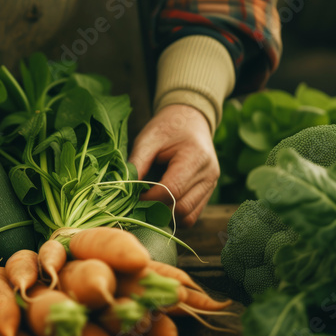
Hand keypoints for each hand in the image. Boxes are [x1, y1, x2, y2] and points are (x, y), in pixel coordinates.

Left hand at [128, 104, 218, 226]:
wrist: (190, 119)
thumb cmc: (168, 127)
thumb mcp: (148, 139)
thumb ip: (137, 163)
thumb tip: (125, 189)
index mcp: (195, 157)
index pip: (172, 190)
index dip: (150, 198)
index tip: (133, 196)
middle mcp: (208, 174)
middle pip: (181, 207)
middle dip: (157, 209)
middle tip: (139, 201)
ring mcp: (211, 185)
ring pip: (188, 216)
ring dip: (166, 214)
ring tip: (150, 202)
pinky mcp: (208, 192)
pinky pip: (192, 215)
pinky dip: (175, 214)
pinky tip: (162, 203)